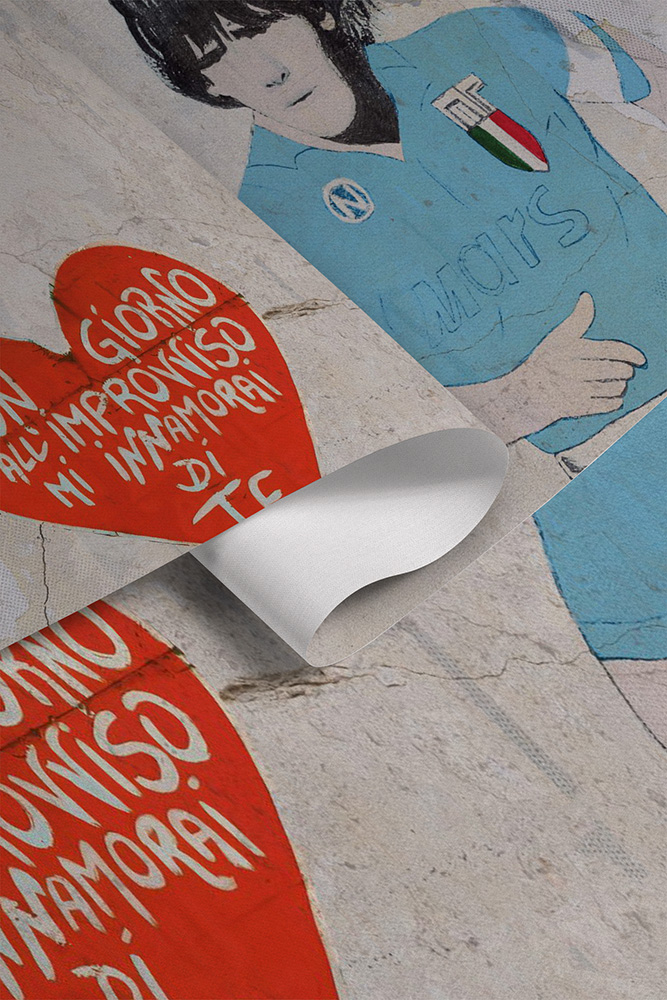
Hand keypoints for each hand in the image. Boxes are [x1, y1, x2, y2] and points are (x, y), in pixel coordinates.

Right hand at [452, 293, 645, 442]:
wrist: (522, 394)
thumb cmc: (542, 363)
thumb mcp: (556, 338)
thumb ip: (576, 320)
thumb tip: (587, 297)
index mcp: (570, 349)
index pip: (609, 349)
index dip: (629, 353)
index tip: (640, 358)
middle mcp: (571, 370)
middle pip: (613, 370)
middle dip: (624, 371)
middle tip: (625, 371)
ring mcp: (572, 390)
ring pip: (611, 388)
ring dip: (619, 386)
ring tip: (618, 384)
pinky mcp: (573, 408)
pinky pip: (603, 405)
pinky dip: (613, 402)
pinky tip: (613, 398)